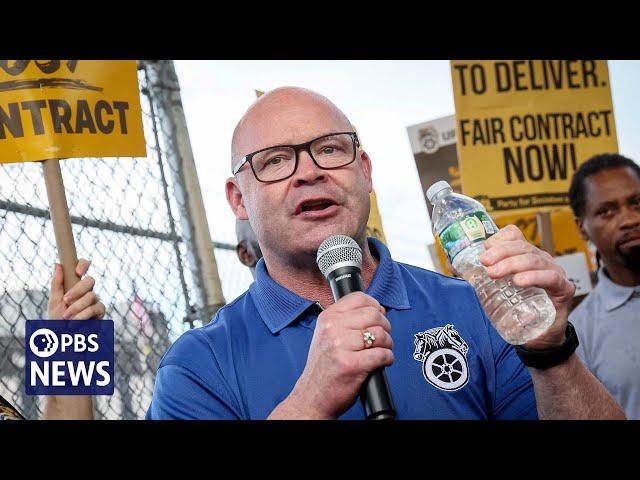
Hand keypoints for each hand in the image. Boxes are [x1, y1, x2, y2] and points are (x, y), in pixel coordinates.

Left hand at [48, 259, 105, 319]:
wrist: (63, 339)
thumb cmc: (57, 320)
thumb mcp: (54, 302)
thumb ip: (57, 284)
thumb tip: (58, 264)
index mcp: (75, 284)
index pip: (83, 267)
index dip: (83, 265)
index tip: (77, 272)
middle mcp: (87, 291)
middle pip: (91, 280)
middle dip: (78, 290)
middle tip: (66, 300)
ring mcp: (95, 301)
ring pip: (92, 296)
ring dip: (77, 307)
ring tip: (67, 317)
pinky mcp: (100, 313)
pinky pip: (95, 308)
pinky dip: (83, 315)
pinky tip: (75, 323)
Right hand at [289, 292, 393, 418]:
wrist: (313, 395)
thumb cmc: (324, 367)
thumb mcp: (326, 335)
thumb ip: (345, 320)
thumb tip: (376, 309)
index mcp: (327, 318)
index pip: (359, 298)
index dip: (375, 306)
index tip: (378, 315)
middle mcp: (332, 329)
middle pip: (374, 315)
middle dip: (385, 326)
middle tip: (382, 337)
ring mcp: (341, 346)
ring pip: (380, 334)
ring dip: (388, 344)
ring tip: (381, 350)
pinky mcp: (352, 365)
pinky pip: (382, 354)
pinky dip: (387, 359)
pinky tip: (381, 362)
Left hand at [478, 224, 575, 349]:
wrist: (538, 337)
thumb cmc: (517, 309)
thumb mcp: (495, 289)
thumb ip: (476, 276)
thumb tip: (452, 265)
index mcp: (524, 255)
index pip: (514, 236)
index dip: (499, 239)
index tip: (484, 251)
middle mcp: (540, 260)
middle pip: (521, 246)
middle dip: (501, 252)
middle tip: (484, 263)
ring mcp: (553, 272)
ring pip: (534, 260)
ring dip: (512, 264)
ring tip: (495, 273)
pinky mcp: (563, 288)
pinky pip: (550, 277)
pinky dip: (534, 277)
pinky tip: (519, 281)